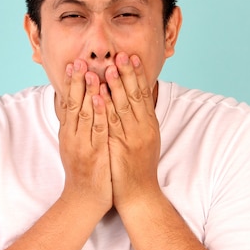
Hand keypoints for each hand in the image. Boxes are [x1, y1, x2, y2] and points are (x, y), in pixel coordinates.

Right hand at [57, 59, 112, 213]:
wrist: (83, 200)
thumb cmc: (84, 173)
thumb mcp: (76, 147)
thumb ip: (77, 128)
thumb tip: (77, 109)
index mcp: (68, 134)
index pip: (68, 104)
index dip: (70, 84)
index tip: (73, 65)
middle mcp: (72, 137)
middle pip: (73, 105)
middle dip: (77, 82)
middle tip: (79, 61)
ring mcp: (82, 145)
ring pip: (84, 114)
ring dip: (87, 92)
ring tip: (90, 72)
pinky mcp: (94, 154)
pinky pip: (97, 130)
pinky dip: (99, 113)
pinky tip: (101, 99)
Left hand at [103, 53, 161, 210]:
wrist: (139, 194)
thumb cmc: (138, 167)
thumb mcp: (143, 141)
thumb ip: (139, 121)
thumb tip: (133, 102)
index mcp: (149, 125)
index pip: (144, 94)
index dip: (137, 75)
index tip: (132, 58)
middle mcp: (143, 129)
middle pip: (135, 96)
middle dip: (128, 74)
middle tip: (121, 55)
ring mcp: (132, 138)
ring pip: (124, 107)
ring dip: (116, 86)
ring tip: (109, 68)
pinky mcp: (120, 148)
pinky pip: (112, 125)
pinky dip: (106, 108)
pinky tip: (100, 95)